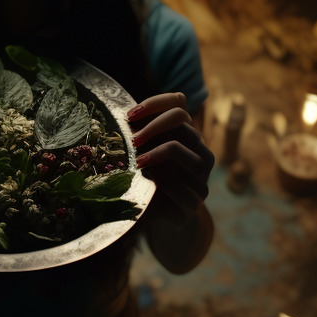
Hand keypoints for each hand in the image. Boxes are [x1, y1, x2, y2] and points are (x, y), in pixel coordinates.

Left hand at [129, 92, 214, 224]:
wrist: (147, 213)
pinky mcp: (194, 203)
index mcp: (184, 134)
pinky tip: (148, 178)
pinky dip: (165, 181)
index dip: (156, 103)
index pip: (178, 103)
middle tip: (133, 139)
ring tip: (137, 162)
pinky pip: (186, 189)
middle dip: (154, 127)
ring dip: (159, 155)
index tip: (130, 115)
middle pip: (183, 123)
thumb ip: (135, 132)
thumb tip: (115, 110)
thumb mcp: (134, 150)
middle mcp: (198, 152)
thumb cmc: (138, 175)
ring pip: (190, 157)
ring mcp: (201, 179)